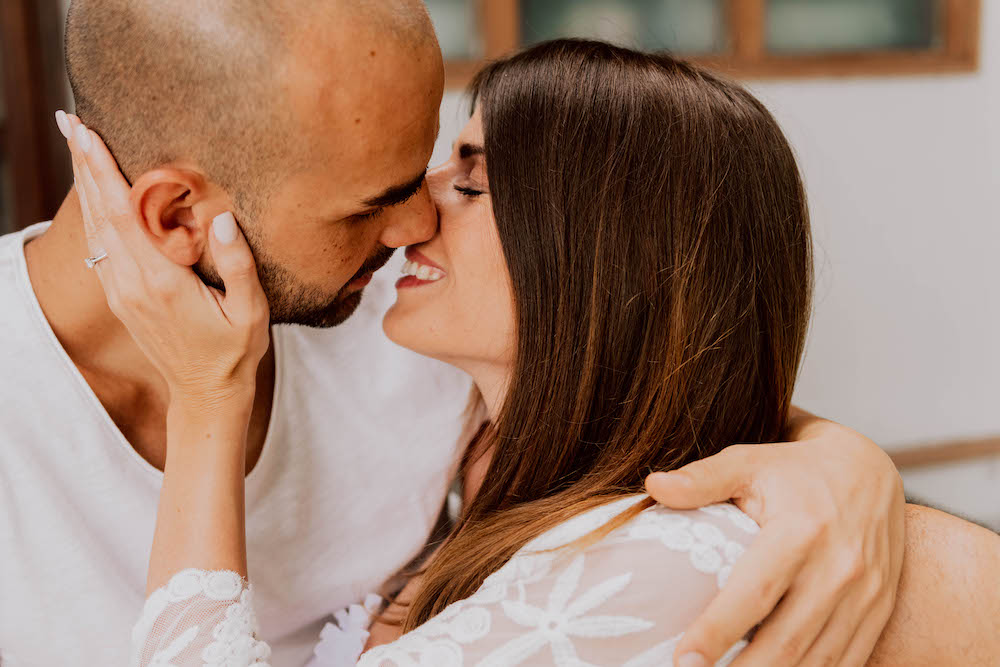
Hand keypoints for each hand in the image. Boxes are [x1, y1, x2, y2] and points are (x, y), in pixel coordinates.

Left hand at [58, 112, 268, 407]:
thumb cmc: (234, 351)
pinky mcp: (121, 298)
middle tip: (70, 120)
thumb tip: (223, 218)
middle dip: (84, 164)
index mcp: (161, 281)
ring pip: (94, 227)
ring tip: (77, 146)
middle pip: (99, 212)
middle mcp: (131, 284)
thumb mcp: (251, 311)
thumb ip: (238, 264)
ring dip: (85, 184)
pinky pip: (100, 245)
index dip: (103, 170)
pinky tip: (96, 194)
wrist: (205, 393)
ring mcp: (121, 292)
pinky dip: (94, 212)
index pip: (123, 214)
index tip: (87, 133)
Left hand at [645, 415, 904, 666]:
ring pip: (817, 661)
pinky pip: (845, 663)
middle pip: (786, 642)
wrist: (872, 471)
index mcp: (802, 532)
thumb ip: (702, 478)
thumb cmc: (797, 469)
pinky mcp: (876, 615)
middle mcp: (839, 570)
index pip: (755, 593)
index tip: (683, 659)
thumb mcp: (750, 462)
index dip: (717, 630)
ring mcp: (864, 598)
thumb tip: (653, 485)